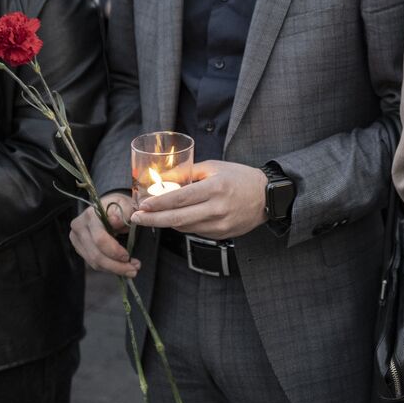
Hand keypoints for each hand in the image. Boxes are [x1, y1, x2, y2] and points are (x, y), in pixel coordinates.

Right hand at [70, 193, 139, 277]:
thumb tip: (115, 221)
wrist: (107, 206)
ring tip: (130, 270)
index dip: (115, 251)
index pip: (100, 239)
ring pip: (94, 262)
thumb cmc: (119, 206)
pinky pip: (93, 262)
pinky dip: (108, 267)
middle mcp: (79, 227)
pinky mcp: (79, 247)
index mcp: (90, 215)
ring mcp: (76, 238)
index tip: (128, 257)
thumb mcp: (126, 205)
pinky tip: (120, 267)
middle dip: (116, 265)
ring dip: (113, 269)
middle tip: (133, 270)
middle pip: (96, 254)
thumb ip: (123, 213)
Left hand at [129, 161, 266, 239]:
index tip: (141, 206)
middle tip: (135, 218)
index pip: (180, 198)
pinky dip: (182, 225)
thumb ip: (189, 173)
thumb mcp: (215, 167)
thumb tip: (164, 180)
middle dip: (152, 220)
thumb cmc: (240, 178)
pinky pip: (195, 231)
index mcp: (215, 188)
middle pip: (177, 219)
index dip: (158, 204)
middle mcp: (217, 209)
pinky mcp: (222, 235)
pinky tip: (176, 218)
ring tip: (152, 217)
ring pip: (184, 227)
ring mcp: (220, 225)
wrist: (267, 196)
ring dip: (166, 222)